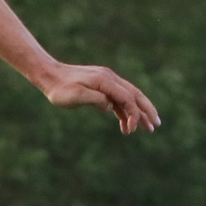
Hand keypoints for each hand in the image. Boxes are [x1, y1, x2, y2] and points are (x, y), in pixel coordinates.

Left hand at [40, 62, 160, 133]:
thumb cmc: (60, 88)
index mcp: (105, 81)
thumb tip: (110, 106)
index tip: (132, 130)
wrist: (49, 75)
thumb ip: (95, 100)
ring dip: (138, 112)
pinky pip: (117, 100)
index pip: (127, 98)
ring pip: (129, 97)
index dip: (134, 114)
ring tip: (146, 128)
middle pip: (135, 95)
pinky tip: (125, 124)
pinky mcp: (101, 87)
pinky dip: (124, 111)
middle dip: (147, 111)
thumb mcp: (75, 96)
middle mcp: (110, 79)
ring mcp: (106, 82)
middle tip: (155, 126)